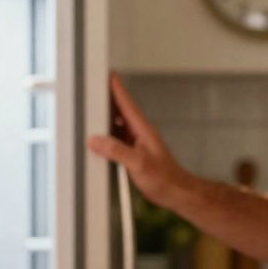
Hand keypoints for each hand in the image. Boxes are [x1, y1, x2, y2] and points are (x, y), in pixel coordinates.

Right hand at [87, 73, 185, 205]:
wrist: (177, 193)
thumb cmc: (164, 178)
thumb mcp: (138, 164)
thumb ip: (117, 151)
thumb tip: (96, 140)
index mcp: (143, 130)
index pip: (127, 104)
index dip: (117, 89)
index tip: (108, 75)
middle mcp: (140, 133)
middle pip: (120, 111)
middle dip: (106, 100)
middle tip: (92, 91)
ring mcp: (137, 143)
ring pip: (118, 126)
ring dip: (105, 120)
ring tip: (90, 113)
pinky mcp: (135, 154)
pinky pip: (118, 140)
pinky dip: (107, 137)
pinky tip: (99, 140)